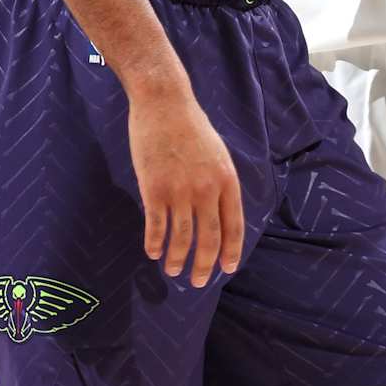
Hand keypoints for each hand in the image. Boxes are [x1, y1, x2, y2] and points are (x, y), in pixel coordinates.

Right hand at [127, 83, 243, 286]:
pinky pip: (156, 225)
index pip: (233, 226)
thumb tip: (220, 213)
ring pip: (181, 237)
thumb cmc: (191, 126)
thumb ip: (220, 183)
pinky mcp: (154, 188)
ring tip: (173, 271)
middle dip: (203, 265)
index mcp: (226, 180)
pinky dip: (154, 242)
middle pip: (208, 238)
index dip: (230, 252)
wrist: (164, 103)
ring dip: (177, 259)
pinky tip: (152, 251)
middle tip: (198, 282)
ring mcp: (179, 190)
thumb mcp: (218, 153)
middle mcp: (206, 189)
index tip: (226, 269)